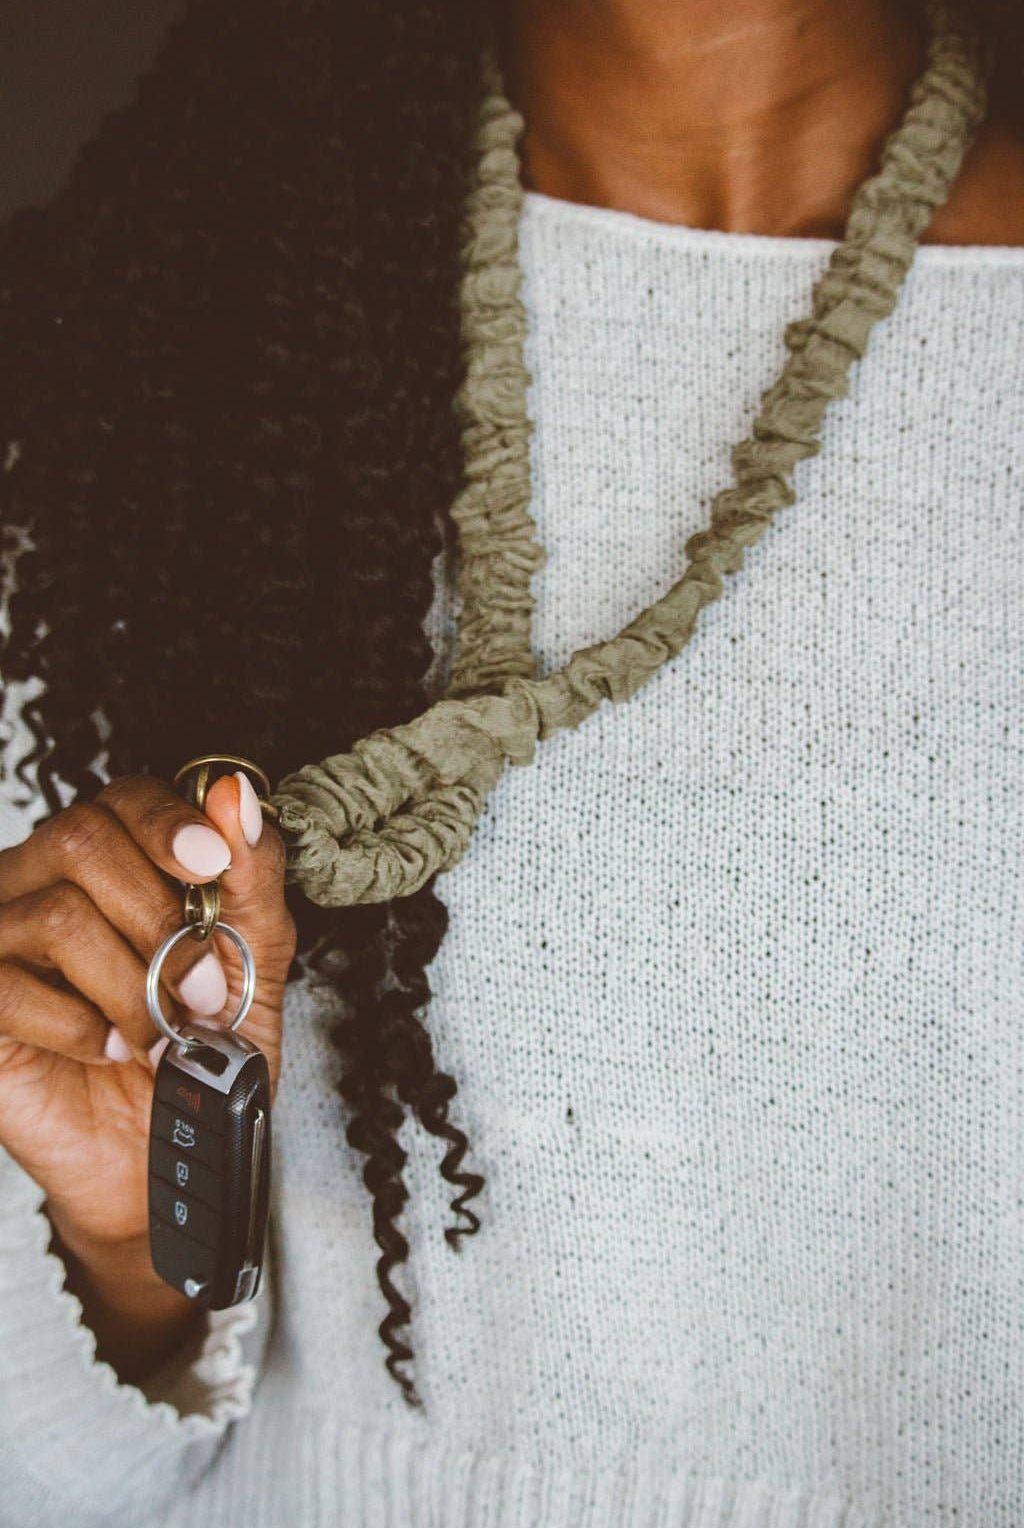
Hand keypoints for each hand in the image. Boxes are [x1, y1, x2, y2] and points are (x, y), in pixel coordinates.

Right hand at [0, 771, 295, 1372]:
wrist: (163, 1155)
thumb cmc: (203, 1051)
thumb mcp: (254, 961)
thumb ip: (252, 876)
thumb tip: (237, 794)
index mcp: (115, 862)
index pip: (125, 797)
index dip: (168, 822)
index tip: (210, 866)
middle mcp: (43, 884)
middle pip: (82, 840)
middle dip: (158, 918)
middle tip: (199, 990)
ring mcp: (0, 940)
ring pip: (57, 915)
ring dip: (129, 985)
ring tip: (156, 1033)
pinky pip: (9, 986)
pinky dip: (78, 1026)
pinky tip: (104, 1049)